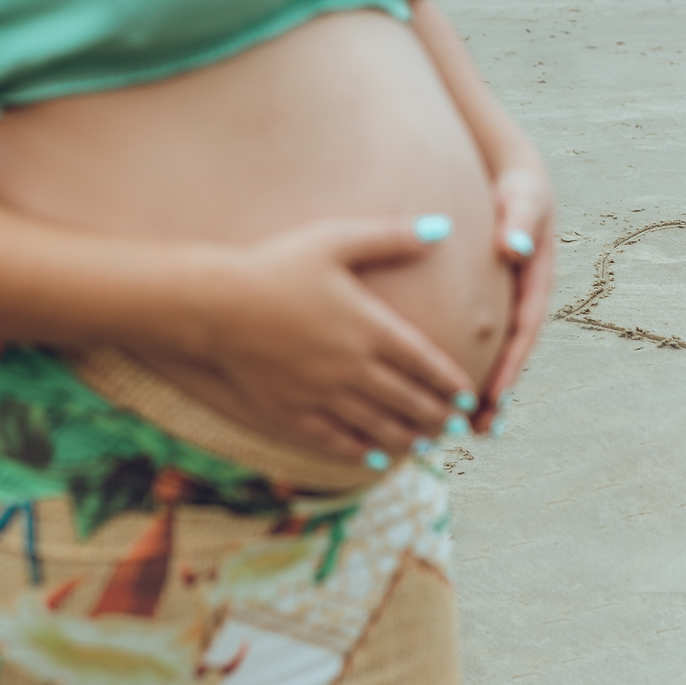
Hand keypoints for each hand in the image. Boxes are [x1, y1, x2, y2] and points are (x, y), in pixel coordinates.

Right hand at [201, 215, 475, 464]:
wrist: (216, 304)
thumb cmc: (276, 265)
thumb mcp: (336, 240)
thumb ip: (391, 236)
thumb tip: (441, 226)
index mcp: (369, 327)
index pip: (424, 362)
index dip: (450, 383)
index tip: (469, 397)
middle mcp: (353, 367)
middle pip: (407, 399)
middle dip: (436, 415)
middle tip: (457, 427)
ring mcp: (323, 394)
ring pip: (377, 425)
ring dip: (407, 437)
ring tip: (426, 445)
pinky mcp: (292, 410)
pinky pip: (335, 439)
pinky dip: (360, 450)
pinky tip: (374, 458)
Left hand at [475, 166, 555, 431]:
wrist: (505, 177)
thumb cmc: (516, 186)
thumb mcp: (524, 197)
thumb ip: (521, 219)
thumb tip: (514, 248)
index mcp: (536, 281)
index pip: (523, 330)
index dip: (511, 365)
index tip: (496, 395)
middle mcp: (521, 299)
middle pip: (510, 354)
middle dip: (497, 393)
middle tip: (480, 430)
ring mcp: (504, 304)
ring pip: (493, 353)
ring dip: (482, 391)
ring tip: (466, 430)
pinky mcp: (485, 303)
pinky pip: (477, 339)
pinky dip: (462, 364)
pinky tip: (442, 393)